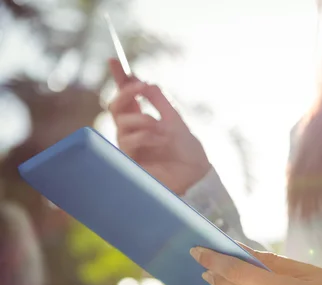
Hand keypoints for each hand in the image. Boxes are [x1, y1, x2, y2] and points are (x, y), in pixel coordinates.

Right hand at [107, 59, 209, 194]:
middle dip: (125, 93)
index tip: (114, 60)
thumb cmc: (187, 150)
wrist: (195, 174)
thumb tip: (143, 82)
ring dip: (143, 120)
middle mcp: (133, 131)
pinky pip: (127, 140)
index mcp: (144, 119)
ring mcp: (130, 145)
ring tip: (162, 129)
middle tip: (139, 87)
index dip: (119, 78)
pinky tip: (160, 140)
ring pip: (121, 122)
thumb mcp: (175, 120)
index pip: (127, 96)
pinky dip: (145, 135)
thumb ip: (159, 101)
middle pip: (115, 106)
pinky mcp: (129, 161)